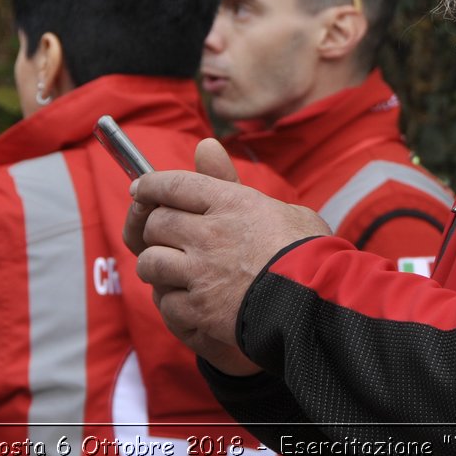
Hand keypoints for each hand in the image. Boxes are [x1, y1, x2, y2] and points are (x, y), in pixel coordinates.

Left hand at [126, 139, 328, 373]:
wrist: (316, 301)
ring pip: (150, 263)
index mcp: (230, 203)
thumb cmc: (308, 251)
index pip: (174, 184)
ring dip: (157, 266)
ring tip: (171, 270)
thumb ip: (233, 179)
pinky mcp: (199, 309)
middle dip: (155, 229)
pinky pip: (166, 303)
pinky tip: (188, 301)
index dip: (150, 185)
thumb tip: (205, 146)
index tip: (140, 188)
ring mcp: (200, 272)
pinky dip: (173, 303)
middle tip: (164, 235)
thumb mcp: (280, 206)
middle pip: (156, 223)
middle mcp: (208, 234)